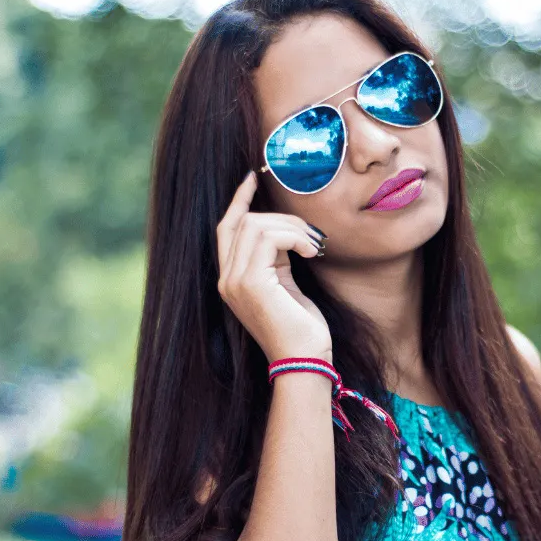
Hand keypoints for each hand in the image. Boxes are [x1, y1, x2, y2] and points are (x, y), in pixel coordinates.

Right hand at [216, 171, 331, 362]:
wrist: (304, 361)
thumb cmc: (302, 328)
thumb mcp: (286, 285)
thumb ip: (277, 259)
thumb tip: (286, 231)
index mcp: (232, 279)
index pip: (226, 228)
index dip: (238, 201)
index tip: (253, 179)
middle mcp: (226, 279)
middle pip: (244, 221)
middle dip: (282, 218)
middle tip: (311, 236)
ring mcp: (235, 281)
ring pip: (256, 225)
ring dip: (292, 227)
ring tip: (314, 246)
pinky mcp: (251, 283)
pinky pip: (268, 236)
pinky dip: (294, 236)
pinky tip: (312, 251)